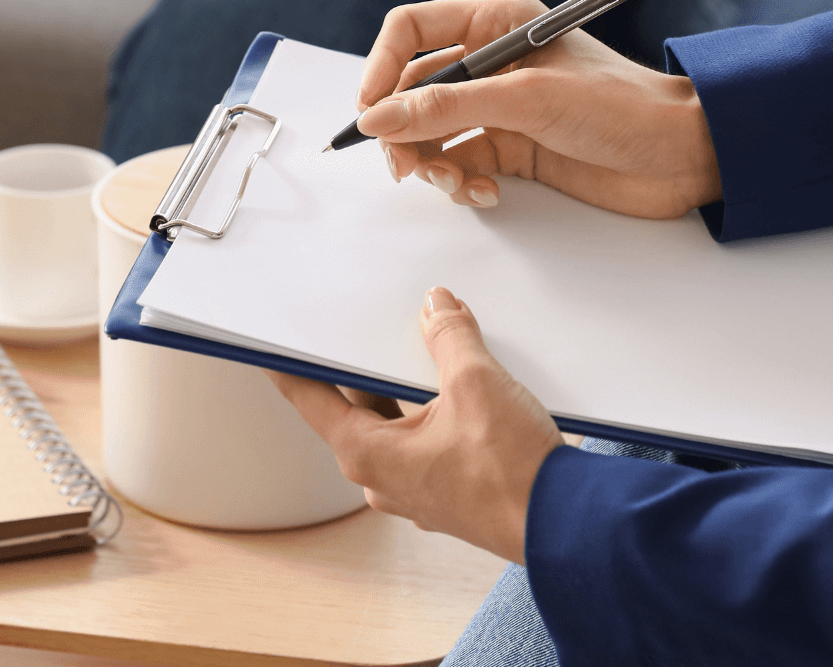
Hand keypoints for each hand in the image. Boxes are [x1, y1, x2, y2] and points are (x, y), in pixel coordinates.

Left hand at [270, 288, 562, 562]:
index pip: (310, 400)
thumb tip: (436, 308)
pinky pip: (423, 443)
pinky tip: (453, 389)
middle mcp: (384, 479)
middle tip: (354, 333)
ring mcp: (416, 490)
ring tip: (416, 350)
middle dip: (361, 369)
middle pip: (356, 410)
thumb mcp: (476, 383)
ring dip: (401, 390)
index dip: (287, 368)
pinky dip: (428, 413)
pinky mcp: (447, 493)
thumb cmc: (514, 473)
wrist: (566, 525)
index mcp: (369, 455)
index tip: (267, 348)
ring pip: (394, 426)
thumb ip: (448, 337)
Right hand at [355, 0, 721, 219]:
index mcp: (495, 22)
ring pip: (430, 134)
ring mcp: (500, 108)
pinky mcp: (512, 149)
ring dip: (430, 163)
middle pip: (412, 90)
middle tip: (406, 166)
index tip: (370, 111)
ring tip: (455, 184)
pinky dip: (461, 184)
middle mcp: (491, 61)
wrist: (683, 154)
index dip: (382, 68)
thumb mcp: (528, 99)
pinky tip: (484, 194)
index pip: (411, 32)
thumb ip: (448, 108)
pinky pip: (459, 164)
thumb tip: (379, 118)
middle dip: (403, 130)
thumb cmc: (623, 105)